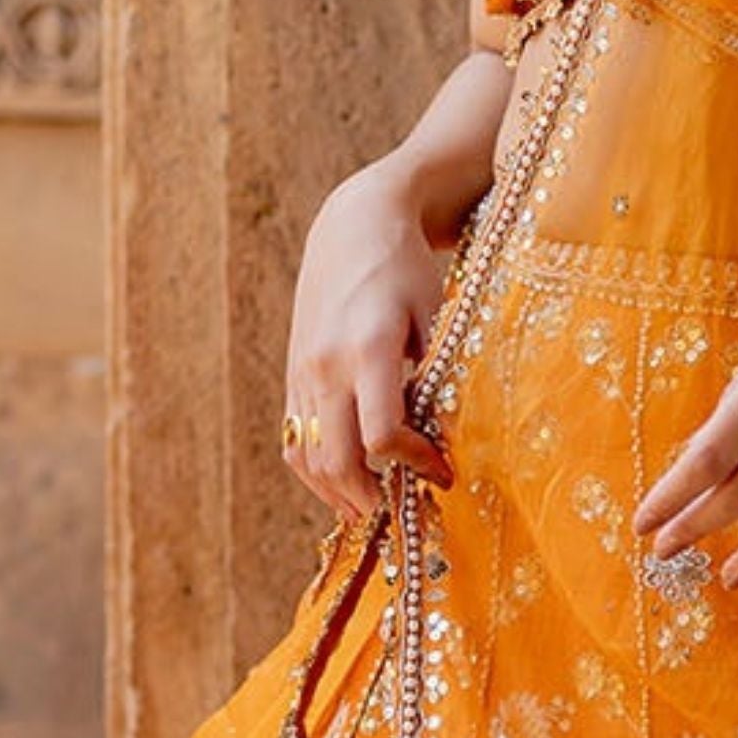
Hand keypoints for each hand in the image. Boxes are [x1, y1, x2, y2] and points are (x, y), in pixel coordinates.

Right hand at [283, 160, 455, 523]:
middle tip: (399, 509)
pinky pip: (292, 440)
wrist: (352, 227)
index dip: (413, 462)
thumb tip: (446, 441)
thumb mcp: (436, 314)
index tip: (441, 470)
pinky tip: (342, 482)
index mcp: (369, 347)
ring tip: (369, 508)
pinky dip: (314, 470)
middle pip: (336, 458)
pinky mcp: (292, 376)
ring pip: (307, 457)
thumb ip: (437, 376)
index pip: (382, 433)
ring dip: (336, 492)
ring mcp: (303, 373)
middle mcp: (327, 365)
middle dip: (368, 496)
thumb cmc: (408, 269)